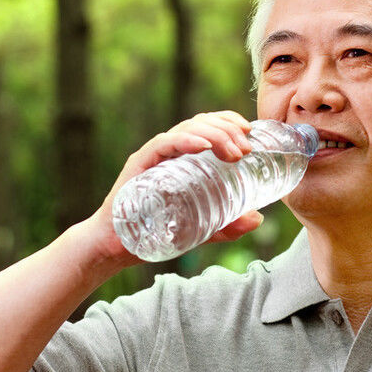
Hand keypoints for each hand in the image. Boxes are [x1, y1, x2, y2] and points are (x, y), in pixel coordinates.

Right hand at [80, 111, 265, 265]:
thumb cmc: (152, 233)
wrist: (114, 249)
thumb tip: (257, 218)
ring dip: (213, 134)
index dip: (229, 122)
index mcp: (181, 158)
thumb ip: (226, 225)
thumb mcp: (199, 229)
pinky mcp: (139, 165)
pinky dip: (185, 142)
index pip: (206, 126)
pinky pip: (163, 144)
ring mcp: (152, 156)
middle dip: (227, 129)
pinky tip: (203, 146)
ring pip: (185, 130)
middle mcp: (168, 151)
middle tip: (247, 148)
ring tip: (233, 150)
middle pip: (200, 124)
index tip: (251, 132)